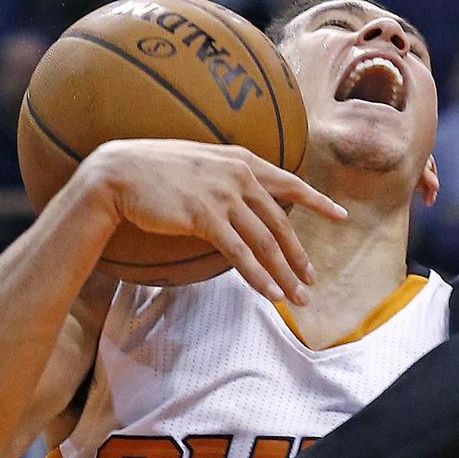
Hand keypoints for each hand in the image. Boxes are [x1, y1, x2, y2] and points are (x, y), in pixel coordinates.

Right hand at [79, 139, 347, 304]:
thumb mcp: (202, 162)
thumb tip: (249, 197)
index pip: (291, 183)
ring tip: (296, 297)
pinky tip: (270, 294)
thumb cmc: (154, 170)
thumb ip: (230, 176)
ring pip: (265, 242)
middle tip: (312, 281)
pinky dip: (258, 277)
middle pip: (281, 223)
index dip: (318, 202)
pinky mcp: (205, 217)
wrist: (117, 172)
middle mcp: (239, 176)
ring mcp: (223, 195)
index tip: (341, 217)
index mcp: (242, 160)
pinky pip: (240, 254)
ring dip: (284, 274)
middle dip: (299, 257)